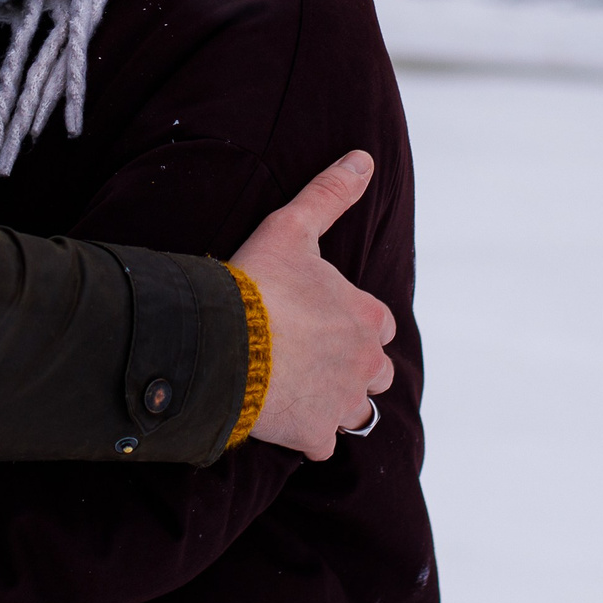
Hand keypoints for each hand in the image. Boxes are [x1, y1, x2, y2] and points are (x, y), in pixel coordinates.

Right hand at [229, 151, 395, 460]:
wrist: (222, 342)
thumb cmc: (257, 283)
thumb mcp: (292, 227)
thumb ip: (330, 194)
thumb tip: (363, 159)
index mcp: (369, 318)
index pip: (380, 325)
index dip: (353, 322)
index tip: (321, 319)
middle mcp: (367, 364)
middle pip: (376, 374)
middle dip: (351, 368)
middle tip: (308, 355)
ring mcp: (342, 404)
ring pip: (353, 412)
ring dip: (333, 402)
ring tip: (295, 386)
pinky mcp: (314, 436)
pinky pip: (321, 443)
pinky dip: (305, 434)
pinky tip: (279, 415)